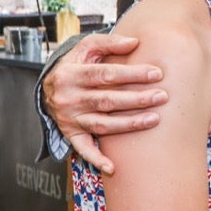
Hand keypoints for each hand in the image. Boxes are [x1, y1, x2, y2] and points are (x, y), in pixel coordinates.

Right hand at [41, 32, 165, 174]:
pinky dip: (96, 159)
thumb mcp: (85, 48)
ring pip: (102, 124)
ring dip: (129, 124)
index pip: (106, 74)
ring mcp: (69, 118)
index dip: (132, 74)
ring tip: (154, 119)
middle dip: (137, 99)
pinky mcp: (70, 133)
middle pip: (107, 100)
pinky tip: (113, 167)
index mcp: (71, 74)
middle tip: (162, 96)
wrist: (49, 86)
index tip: (156, 73)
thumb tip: (135, 42)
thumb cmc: (75, 65)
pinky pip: (83, 149)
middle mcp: (68, 98)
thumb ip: (109, 43)